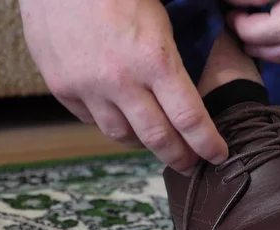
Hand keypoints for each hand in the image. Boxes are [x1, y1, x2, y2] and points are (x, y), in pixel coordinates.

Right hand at [19, 0, 227, 174]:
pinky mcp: (60, 85)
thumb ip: (175, 54)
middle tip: (192, 164)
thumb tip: (196, 87)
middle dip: (180, 157)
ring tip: (158, 143)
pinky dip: (111, 124)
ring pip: (122, 135)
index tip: (219, 156)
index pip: (190, 119)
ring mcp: (86, 86)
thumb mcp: (161, 11)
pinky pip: (91, 120)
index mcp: (154, 58)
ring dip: (145, 144)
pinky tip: (122, 119)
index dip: (208, 144)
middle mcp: (120, 80)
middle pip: (158, 138)